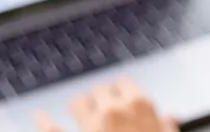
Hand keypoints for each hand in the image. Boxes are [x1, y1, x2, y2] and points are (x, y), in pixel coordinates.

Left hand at [35, 78, 177, 131]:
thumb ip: (167, 128)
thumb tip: (169, 119)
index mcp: (140, 106)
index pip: (124, 83)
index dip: (122, 91)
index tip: (122, 99)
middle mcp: (113, 110)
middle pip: (100, 90)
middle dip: (101, 98)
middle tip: (105, 110)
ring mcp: (91, 126)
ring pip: (78, 102)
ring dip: (81, 107)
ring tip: (83, 114)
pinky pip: (52, 129)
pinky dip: (45, 121)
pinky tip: (40, 116)